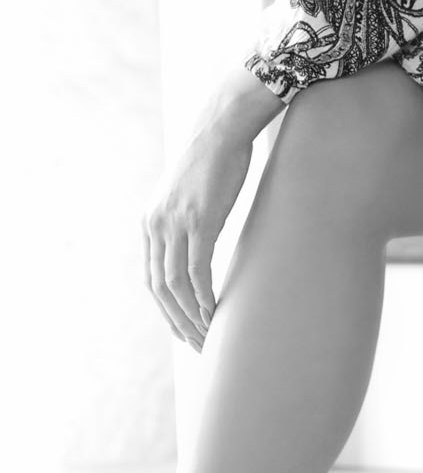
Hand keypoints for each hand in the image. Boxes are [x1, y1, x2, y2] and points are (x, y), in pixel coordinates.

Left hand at [141, 119, 255, 352]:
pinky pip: (197, 269)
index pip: (152, 279)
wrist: (221, 129)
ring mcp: (176, 223)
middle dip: (178, 321)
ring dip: (192, 314)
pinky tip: (215, 310)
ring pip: (176, 284)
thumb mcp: (190, 195)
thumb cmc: (214, 160)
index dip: (167, 309)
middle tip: (197, 343)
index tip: (184, 330)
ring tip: (208, 334)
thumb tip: (198, 244)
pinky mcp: (199, 220)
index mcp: (151, 223)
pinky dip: (204, 294)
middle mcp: (156, 226)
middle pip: (161, 288)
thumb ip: (186, 221)